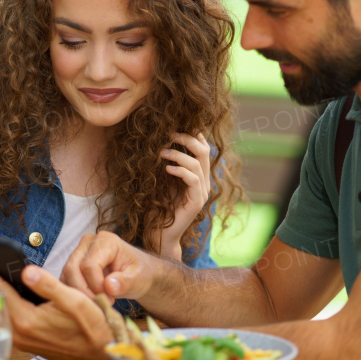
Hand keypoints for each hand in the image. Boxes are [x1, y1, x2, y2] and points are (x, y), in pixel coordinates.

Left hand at [0, 254, 119, 359]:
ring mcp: (21, 340)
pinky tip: (4, 296)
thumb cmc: (93, 328)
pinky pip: (4, 321)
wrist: (103, 355)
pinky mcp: (26, 343)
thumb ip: (48, 285)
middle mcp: (19, 332)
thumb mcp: (75, 300)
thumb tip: (26, 270)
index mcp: (27, 320)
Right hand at [61, 231, 159, 300]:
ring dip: (79, 293)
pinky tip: (90, 300)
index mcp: (107, 241)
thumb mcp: (138, 279)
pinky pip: (65, 279)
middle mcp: (89, 242)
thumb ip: (125, 282)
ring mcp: (79, 251)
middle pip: (73, 268)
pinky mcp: (73, 263)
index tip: (110, 300)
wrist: (137, 272)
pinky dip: (74, 293)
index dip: (96, 286)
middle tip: (102, 303)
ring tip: (98, 301)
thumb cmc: (140, 273)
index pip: (89, 265)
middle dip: (85, 291)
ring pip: (66, 275)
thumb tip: (108, 286)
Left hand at [158, 131, 210, 259]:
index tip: (178, 126)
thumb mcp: (161, 180)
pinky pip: (194, 179)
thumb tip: (160, 142)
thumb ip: (167, 164)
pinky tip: (167, 168)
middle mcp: (203, 183)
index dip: (194, 136)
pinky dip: (181, 170)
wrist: (158, 233)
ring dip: (179, 154)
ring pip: (198, 164)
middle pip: (204, 152)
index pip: (202, 150)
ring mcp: (201, 193)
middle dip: (187, 139)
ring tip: (161, 152)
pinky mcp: (196, 202)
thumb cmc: (156, 207)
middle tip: (170, 134)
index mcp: (197, 176)